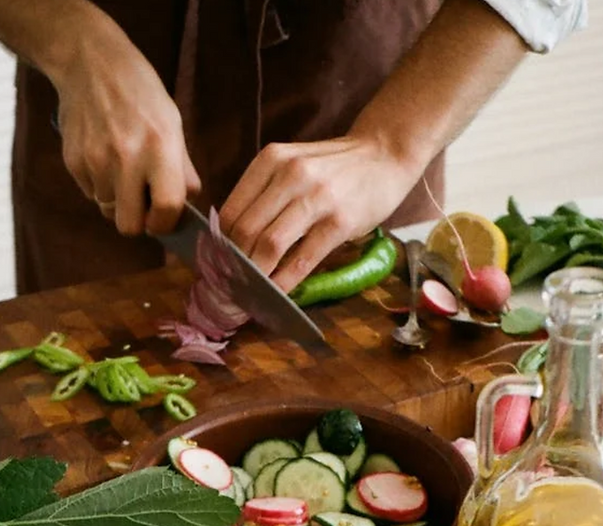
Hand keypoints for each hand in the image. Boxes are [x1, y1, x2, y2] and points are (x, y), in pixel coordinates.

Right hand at [53, 25, 199, 234]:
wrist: (91, 64)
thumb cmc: (140, 93)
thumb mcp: (172, 123)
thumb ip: (182, 168)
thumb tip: (187, 205)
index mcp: (160, 148)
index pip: (166, 208)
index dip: (166, 224)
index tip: (164, 220)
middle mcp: (127, 158)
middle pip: (128, 225)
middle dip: (137, 221)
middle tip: (142, 204)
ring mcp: (95, 161)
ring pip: (107, 210)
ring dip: (117, 200)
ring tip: (122, 170)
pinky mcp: (73, 161)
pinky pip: (89, 193)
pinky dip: (99, 184)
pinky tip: (103, 157)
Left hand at [219, 136, 418, 291]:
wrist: (385, 154)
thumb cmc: (334, 167)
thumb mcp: (293, 164)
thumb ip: (264, 193)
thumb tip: (231, 239)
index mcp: (271, 160)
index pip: (230, 211)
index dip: (218, 245)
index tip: (216, 266)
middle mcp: (290, 175)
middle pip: (245, 231)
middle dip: (233, 265)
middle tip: (229, 286)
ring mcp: (317, 198)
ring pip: (269, 245)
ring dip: (255, 276)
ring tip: (248, 293)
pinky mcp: (340, 221)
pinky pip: (303, 259)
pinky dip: (285, 282)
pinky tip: (277, 294)